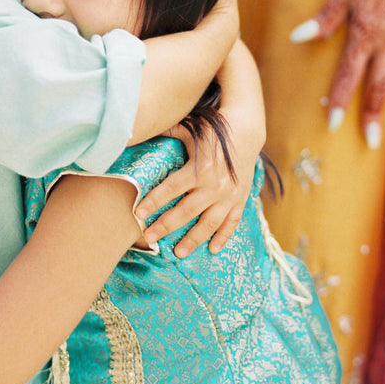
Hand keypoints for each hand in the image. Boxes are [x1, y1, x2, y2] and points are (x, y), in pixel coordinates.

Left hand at [135, 122, 254, 256]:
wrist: (246, 130)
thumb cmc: (213, 130)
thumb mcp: (190, 130)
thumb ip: (167, 133)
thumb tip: (141, 129)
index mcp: (200, 168)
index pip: (171, 188)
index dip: (154, 201)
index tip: (138, 213)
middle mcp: (214, 185)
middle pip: (186, 211)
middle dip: (166, 226)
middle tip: (149, 238)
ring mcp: (229, 195)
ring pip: (209, 223)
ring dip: (193, 239)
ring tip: (178, 253)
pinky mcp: (240, 199)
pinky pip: (232, 222)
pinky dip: (223, 237)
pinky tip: (213, 250)